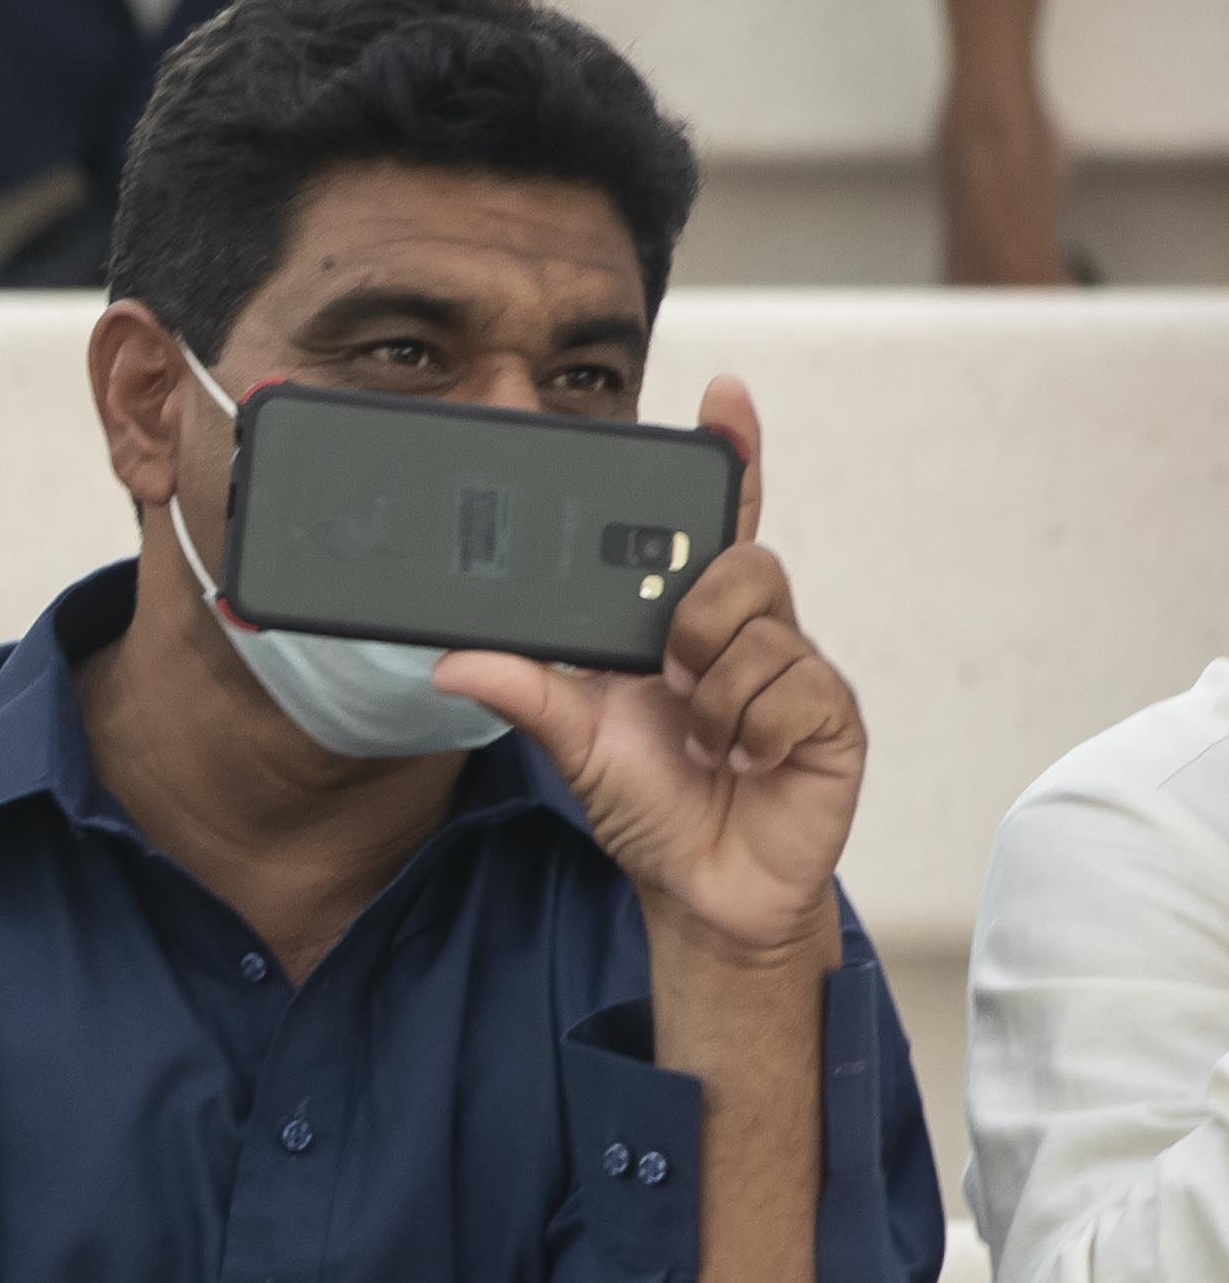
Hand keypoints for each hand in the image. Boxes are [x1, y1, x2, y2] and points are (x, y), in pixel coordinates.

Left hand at [432, 383, 858, 973]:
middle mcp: (747, 631)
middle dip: (694, 621)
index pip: (715, 522)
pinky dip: (750, 735)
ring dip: (712, 700)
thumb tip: (451, 658)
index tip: (723, 395)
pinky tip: (744, 763)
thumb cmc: (648, 802)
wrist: (702, 888)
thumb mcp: (571, 741)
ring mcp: (795, 670)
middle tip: (669, 681)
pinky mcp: (830, 716)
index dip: (729, 457)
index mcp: (685, 622)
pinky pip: (790, 693)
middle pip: (738, 564)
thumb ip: (522, 692)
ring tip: (702, 741)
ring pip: (759, 634)